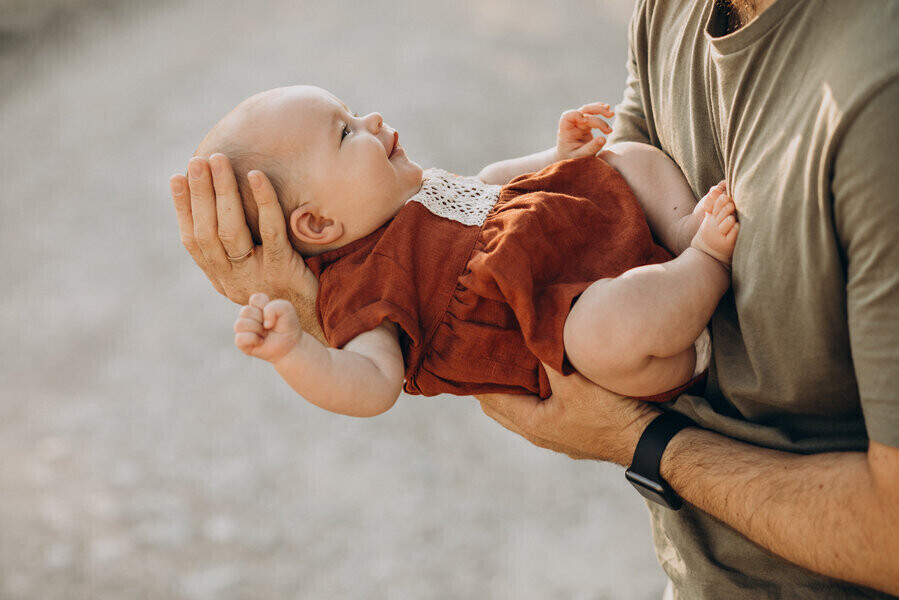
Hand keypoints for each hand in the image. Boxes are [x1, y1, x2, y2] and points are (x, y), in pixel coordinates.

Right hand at [170, 154, 322, 338]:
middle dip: (200, 193)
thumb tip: (223, 209)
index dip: (183, 209)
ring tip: (219, 160)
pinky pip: (269, 231)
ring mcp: (255, 276)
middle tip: (197, 160)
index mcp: (221, 279)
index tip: (177, 178)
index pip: (193, 241)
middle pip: (208, 232)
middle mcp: (232, 280)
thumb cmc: (288, 291)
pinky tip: (257, 176)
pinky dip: (263, 201)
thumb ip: (238, 251)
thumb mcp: (256, 273)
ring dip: (222, 192)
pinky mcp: (282, 269)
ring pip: (231, 230)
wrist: (316, 325)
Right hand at [234, 293, 302, 362]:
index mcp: (257, 306)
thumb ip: (275, 307)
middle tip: (270, 326)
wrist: (290, 346)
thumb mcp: (286, 309)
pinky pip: (240, 338)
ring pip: (240, 324)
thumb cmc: (287, 326)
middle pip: (246, 311)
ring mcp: (243, 329)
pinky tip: (261, 342)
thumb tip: (264, 323)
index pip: (255, 298)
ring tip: (265, 334)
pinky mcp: (241, 343)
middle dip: (262, 319)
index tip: (275, 314)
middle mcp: (247, 316)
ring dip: (257, 330)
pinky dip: (253, 340)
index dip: (266, 306)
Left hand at [477, 364, 658, 464]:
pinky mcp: (569, 432)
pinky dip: (530, 394)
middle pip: (499, 405)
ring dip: (512, 388)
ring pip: (518, 408)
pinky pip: (537, 410)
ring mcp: (553, 436)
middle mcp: (537, 433)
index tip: (472, 353)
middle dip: (490, 382)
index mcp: (531, 423)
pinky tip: (539, 376)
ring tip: (509, 360)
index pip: (490, 397)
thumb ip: (548, 358)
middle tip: (486, 354)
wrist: (646, 440)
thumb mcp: (575, 381)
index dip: (479, 376)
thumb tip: (530, 334)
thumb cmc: (609, 413)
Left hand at [556, 102, 613, 160]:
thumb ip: (590, 148)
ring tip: (611, 114)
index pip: (567, 116)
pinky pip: (593, 115)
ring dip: (600, 110)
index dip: (576, 115)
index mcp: (565, 131)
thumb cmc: (572, 160)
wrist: (571, 162)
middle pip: (582, 110)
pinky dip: (600, 111)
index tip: (585, 122)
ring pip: (589, 110)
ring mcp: (579, 124)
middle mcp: (571, 125)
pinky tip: (609, 109)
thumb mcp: (580, 157)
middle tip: (610, 115)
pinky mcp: (586, 126)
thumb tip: (603, 139)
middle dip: (596, 110)